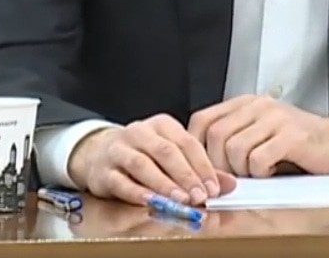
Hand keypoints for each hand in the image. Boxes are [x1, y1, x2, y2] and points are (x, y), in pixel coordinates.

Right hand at [67, 114, 237, 206]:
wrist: (99, 154)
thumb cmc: (143, 154)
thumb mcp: (172, 155)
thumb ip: (199, 169)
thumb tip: (229, 185)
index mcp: (162, 124)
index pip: (187, 143)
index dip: (203, 166)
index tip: (215, 187)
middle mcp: (140, 133)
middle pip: (167, 152)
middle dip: (186, 175)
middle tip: (200, 196)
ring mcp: (119, 150)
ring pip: (143, 165)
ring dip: (164, 184)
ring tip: (180, 200)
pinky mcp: (104, 171)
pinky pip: (121, 182)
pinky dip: (138, 193)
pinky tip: (152, 202)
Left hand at [188, 95, 328, 177]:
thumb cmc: (297, 142)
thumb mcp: (260, 132)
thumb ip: (233, 137)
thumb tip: (199, 162)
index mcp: (247, 103)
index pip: (203, 119)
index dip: (196, 147)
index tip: (204, 167)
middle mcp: (260, 106)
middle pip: (216, 135)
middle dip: (217, 164)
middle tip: (230, 179)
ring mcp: (276, 118)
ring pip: (235, 148)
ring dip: (241, 170)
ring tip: (257, 172)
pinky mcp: (291, 136)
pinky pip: (259, 159)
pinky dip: (260, 173)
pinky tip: (272, 171)